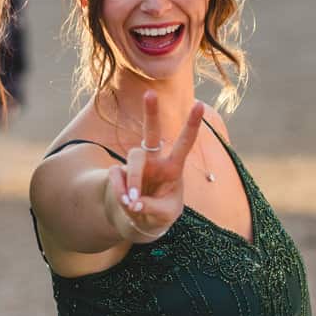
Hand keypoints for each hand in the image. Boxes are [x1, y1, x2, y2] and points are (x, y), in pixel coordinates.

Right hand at [105, 89, 207, 243]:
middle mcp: (154, 161)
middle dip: (150, 113)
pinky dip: (120, 191)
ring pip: (133, 159)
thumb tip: (132, 201)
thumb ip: (151, 207)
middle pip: (151, 133)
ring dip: (133, 180)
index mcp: (173, 167)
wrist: (140, 222)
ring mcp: (135, 166)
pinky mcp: (117, 173)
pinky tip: (127, 204)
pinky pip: (116, 176)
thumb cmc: (159, 213)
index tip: (199, 103)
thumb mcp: (165, 215)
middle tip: (150, 93)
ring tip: (133, 202)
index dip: (191, 124)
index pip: (184, 143)